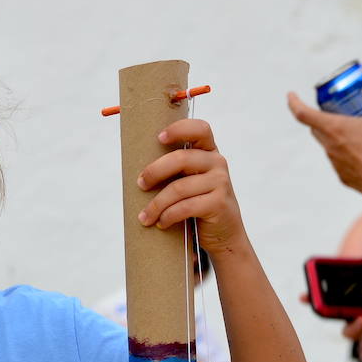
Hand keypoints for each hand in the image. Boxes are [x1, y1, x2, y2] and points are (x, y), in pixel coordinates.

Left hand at [136, 119, 246, 253]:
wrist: (224, 232)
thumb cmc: (198, 203)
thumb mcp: (189, 181)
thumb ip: (174, 170)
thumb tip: (137, 172)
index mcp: (208, 151)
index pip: (200, 129)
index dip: (179, 129)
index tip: (159, 138)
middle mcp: (217, 162)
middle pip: (181, 159)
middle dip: (155, 172)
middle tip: (140, 184)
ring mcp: (221, 182)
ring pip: (179, 188)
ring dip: (156, 204)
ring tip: (145, 217)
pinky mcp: (219, 203)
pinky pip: (185, 207)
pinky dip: (168, 216)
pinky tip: (161, 223)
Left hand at [287, 81, 361, 202]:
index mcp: (335, 128)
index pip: (303, 114)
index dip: (294, 103)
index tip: (290, 95)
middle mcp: (329, 146)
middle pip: (316, 130)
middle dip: (320, 120)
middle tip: (334, 113)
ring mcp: (335, 164)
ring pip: (329, 147)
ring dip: (338, 139)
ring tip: (358, 134)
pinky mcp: (343, 178)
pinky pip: (341, 163)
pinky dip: (349, 156)